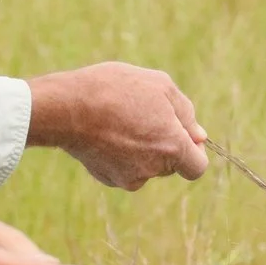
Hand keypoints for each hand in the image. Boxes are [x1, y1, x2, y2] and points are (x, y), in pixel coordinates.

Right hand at [26, 62, 209, 190]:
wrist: (66, 108)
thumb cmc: (115, 90)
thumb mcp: (159, 85)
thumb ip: (185, 113)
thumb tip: (199, 136)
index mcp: (172, 147)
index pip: (197, 167)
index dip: (194, 151)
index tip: (181, 134)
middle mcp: (153, 169)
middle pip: (170, 165)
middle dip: (164, 144)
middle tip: (143, 115)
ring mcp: (128, 177)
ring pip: (146, 166)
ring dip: (141, 148)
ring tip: (121, 119)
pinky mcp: (107, 179)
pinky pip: (124, 168)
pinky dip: (120, 154)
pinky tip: (106, 132)